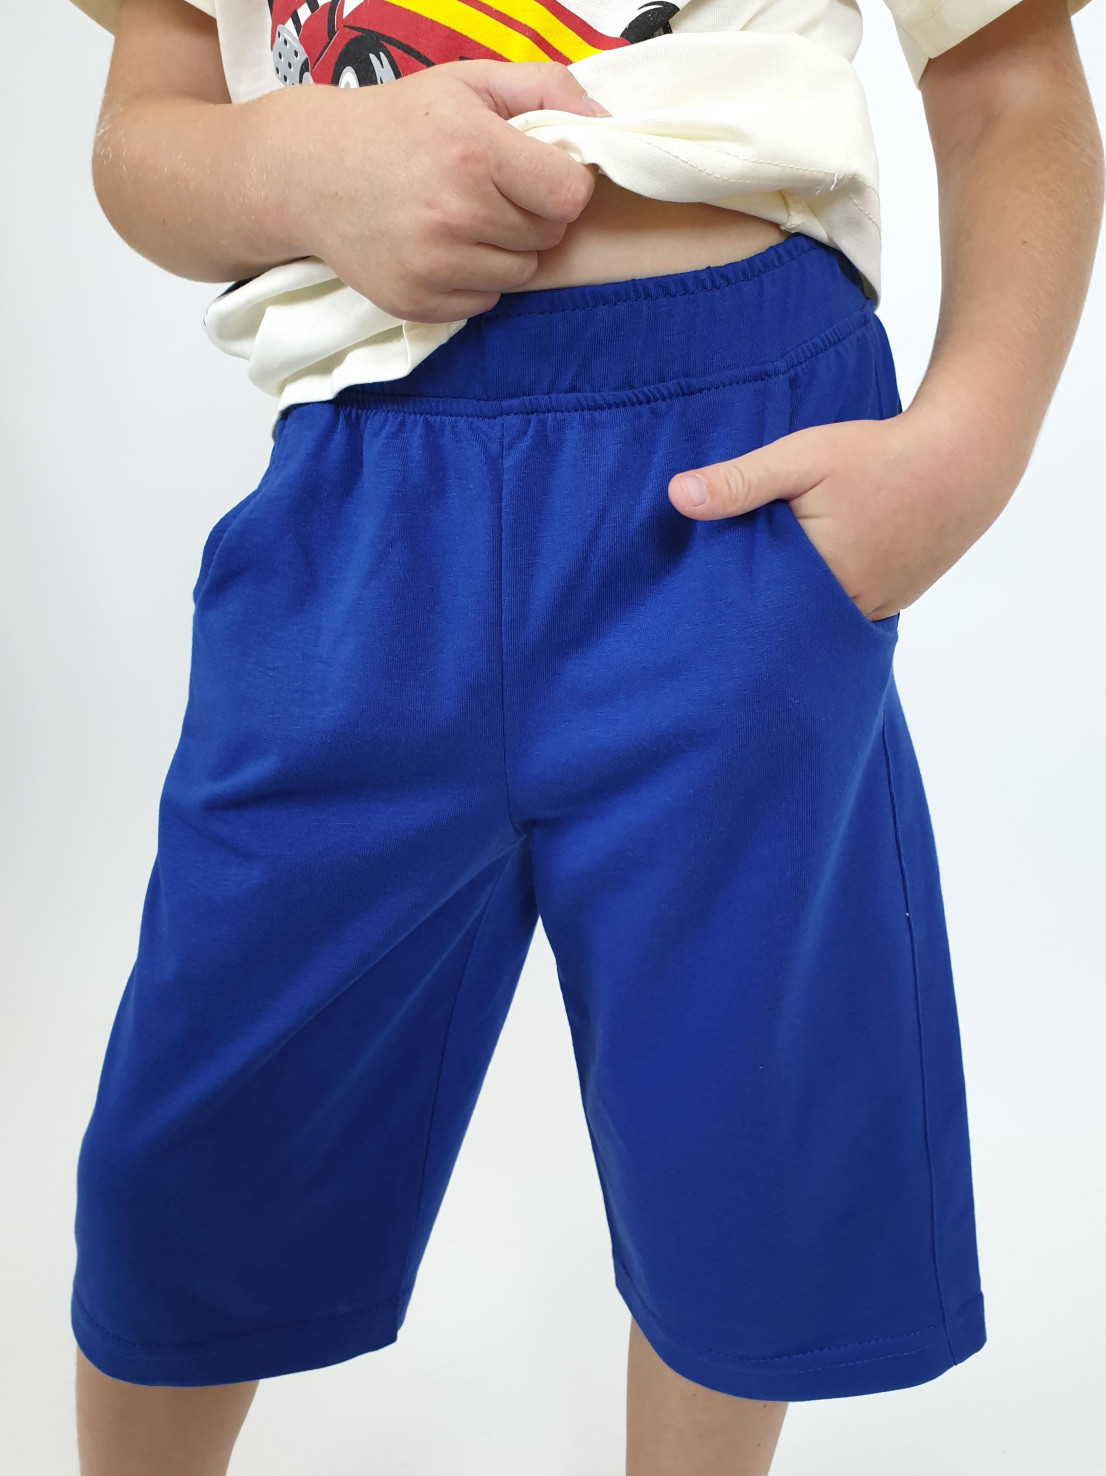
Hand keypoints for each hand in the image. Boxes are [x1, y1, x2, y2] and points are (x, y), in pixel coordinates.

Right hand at [277, 60, 609, 322]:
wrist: (310, 173)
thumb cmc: (398, 124)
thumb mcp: (468, 83)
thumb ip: (546, 89)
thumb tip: (608, 120)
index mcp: (472, 150)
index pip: (569, 194)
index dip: (563, 182)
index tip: (537, 171)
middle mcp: (453, 212)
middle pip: (547, 236)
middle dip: (531, 213)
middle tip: (490, 189)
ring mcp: (433, 264)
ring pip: (521, 274)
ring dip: (506, 249)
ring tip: (465, 218)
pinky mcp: (417, 302)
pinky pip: (485, 302)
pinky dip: (474, 279)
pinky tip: (442, 247)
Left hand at [667, 409, 1015, 620]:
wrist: (965, 460)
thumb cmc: (880, 455)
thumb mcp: (802, 457)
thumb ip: (740, 481)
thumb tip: (676, 497)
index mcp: (816, 580)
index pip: (749, 604)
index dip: (721, 597)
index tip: (691, 591)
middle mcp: (845, 609)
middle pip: (779, 621)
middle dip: (750, 610)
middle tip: (710, 600)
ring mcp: (870, 611)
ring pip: (809, 622)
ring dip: (785, 609)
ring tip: (750, 595)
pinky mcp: (886, 605)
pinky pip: (838, 615)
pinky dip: (817, 604)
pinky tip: (799, 586)